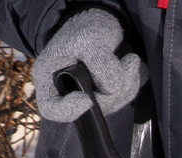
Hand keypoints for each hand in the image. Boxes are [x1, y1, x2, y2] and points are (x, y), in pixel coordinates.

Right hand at [33, 8, 144, 122]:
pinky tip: (131, 66)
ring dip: (128, 83)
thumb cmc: (82, 28)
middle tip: (128, 62)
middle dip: (113, 89)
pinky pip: (124, 99)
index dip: (70, 110)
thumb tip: (114, 87)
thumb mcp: (86, 38)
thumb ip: (99, 63)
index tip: (87, 99)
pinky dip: (133, 83)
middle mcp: (66, 92)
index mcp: (49, 78)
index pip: (51, 109)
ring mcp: (88, 97)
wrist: (96, 22)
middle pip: (91, 109)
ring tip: (130, 60)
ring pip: (112, 105)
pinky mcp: (106, 97)